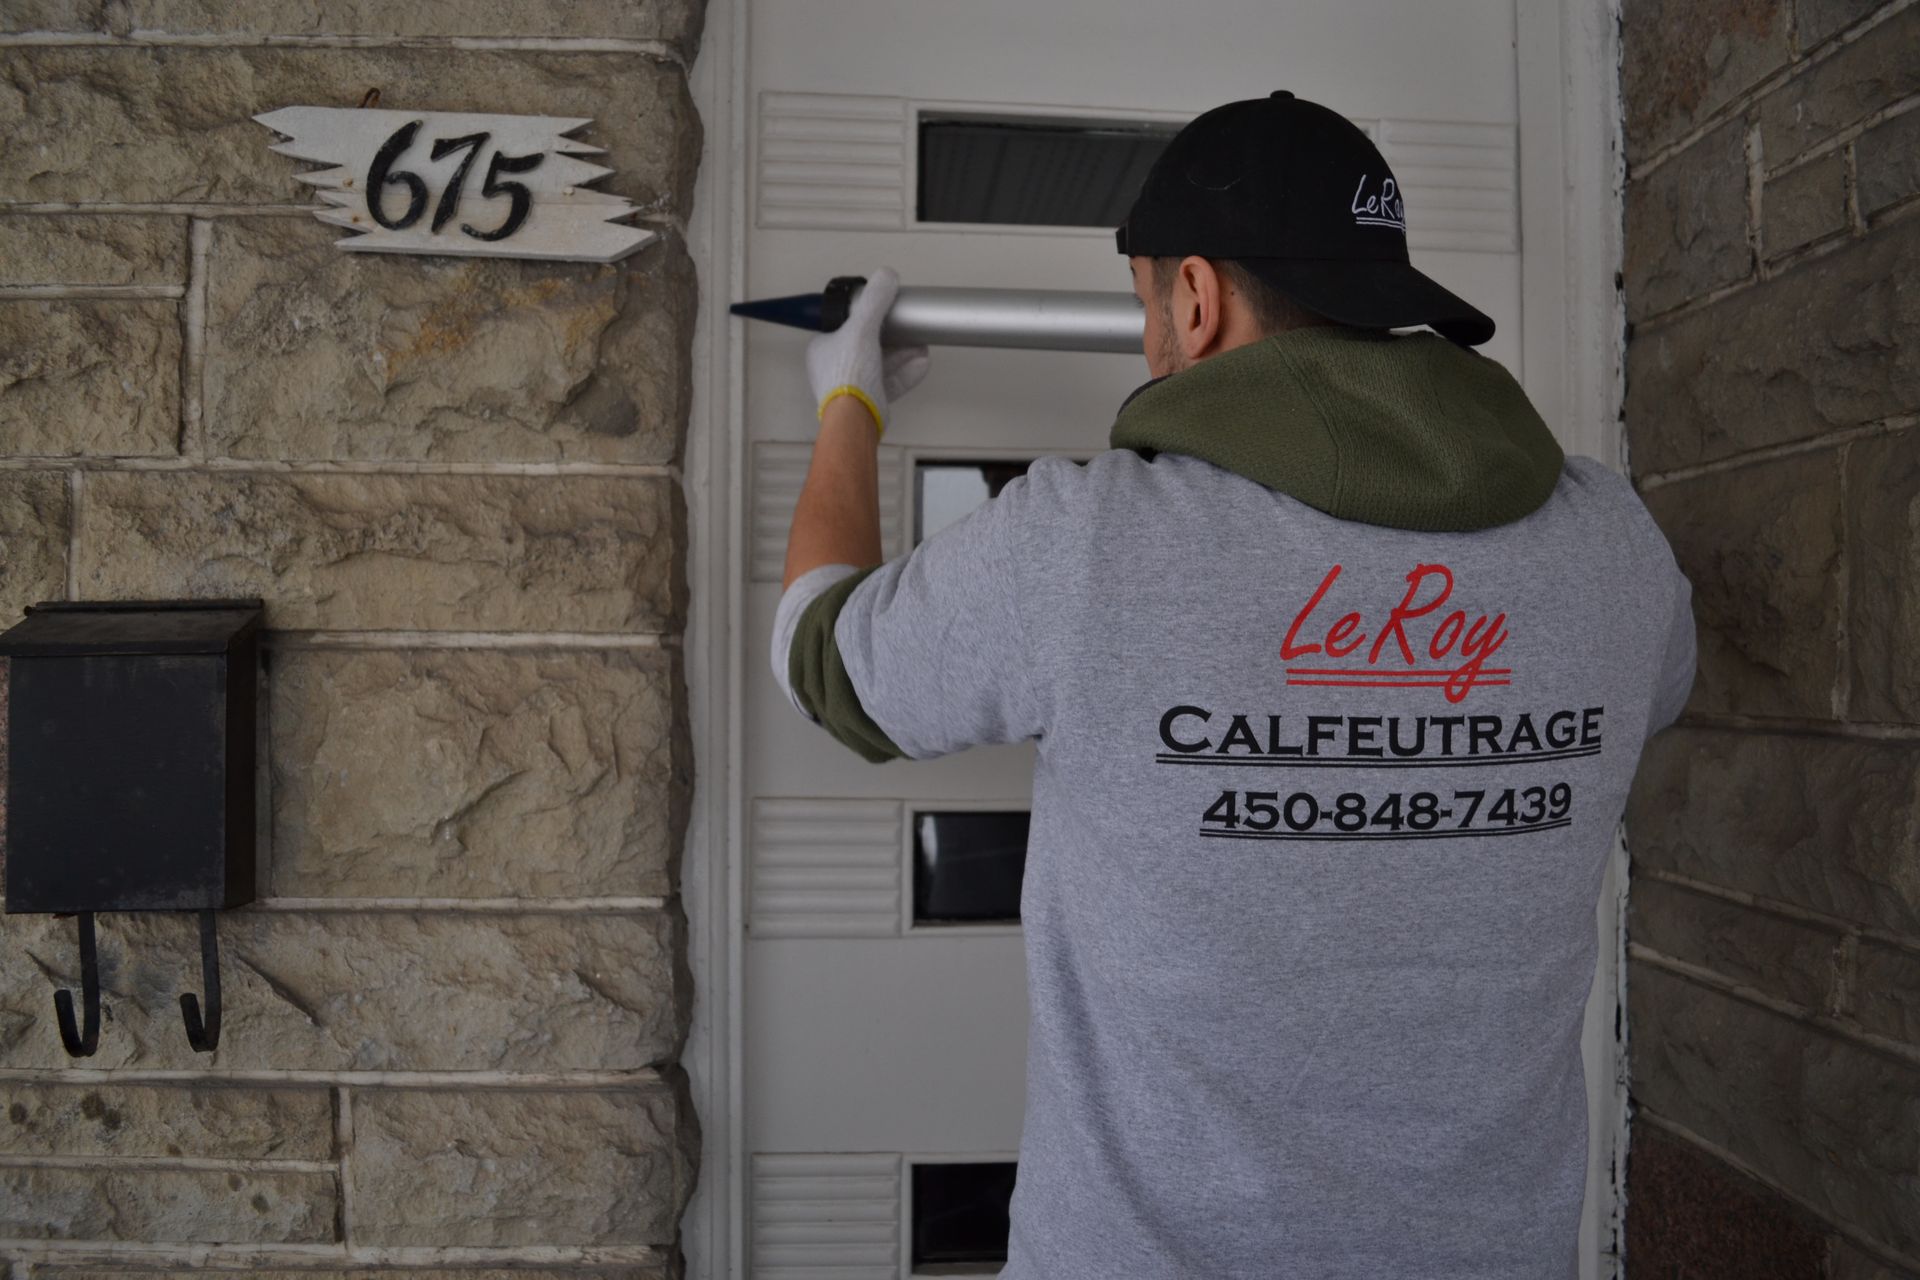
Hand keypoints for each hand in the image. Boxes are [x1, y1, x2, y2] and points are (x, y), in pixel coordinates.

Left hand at [804, 265, 931, 436]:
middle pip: (869, 343)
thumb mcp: (861, 328)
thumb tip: (885, 276)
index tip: (884, 309)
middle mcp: (837, 366)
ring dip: (903, 353)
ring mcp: (854, 384)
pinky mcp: (871, 399)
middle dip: (894, 335)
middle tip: (908, 325)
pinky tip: (922, 362)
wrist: (856, 417)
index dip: (866, 315)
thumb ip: (874, 301)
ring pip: (882, 362)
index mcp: (824, 347)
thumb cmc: (847, 376)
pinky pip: (891, 380)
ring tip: (921, 343)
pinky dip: (907, 371)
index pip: (845, 324)